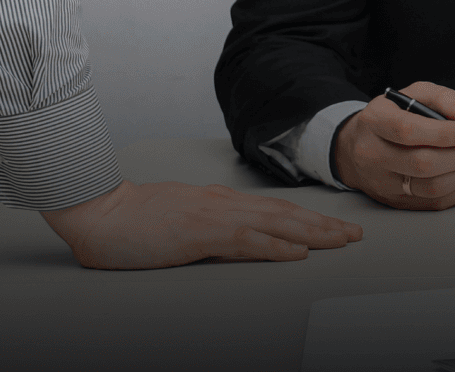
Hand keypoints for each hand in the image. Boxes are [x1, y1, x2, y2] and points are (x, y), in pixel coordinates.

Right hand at [42, 179, 362, 267]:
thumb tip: (238, 240)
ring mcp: (213, 216)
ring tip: (341, 241)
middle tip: (354, 234)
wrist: (100, 213)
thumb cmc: (133, 221)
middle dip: (323, 224)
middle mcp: (223, 203)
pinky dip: (276, 246)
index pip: (274, 210)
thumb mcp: (181, 222)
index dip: (307, 218)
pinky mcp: (200, 233)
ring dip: (312, 232)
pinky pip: (246, 240)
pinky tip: (298, 252)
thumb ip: (210, 228)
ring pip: (275, 223)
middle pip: (284, 213)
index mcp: (219, 202)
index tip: (334, 226)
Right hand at [331, 81, 454, 210]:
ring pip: (431, 188)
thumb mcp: (413, 94)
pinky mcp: (396, 201)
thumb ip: (443, 99)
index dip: (444, 133)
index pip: (408, 131)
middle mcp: (373, 155)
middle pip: (422, 164)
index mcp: (375, 122)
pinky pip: (435, 203)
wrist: (358, 146)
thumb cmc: (391, 117)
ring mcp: (383, 182)